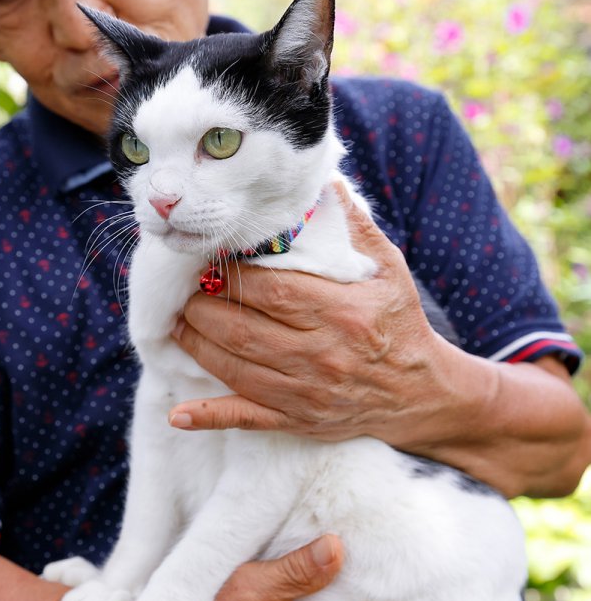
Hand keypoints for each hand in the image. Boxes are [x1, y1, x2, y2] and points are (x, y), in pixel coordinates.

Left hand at [169, 181, 459, 444]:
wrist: (422, 393)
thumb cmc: (399, 322)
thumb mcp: (389, 268)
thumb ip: (354, 225)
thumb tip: (322, 180)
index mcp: (343, 312)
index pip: (270, 291)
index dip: (232, 276)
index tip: (212, 262)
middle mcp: (322, 354)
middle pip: (242, 329)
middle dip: (204, 307)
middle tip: (188, 291)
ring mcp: (307, 392)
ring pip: (234, 368)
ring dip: (196, 345)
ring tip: (179, 322)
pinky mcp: (298, 420)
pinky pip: (247, 419)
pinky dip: (210, 417)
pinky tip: (179, 413)